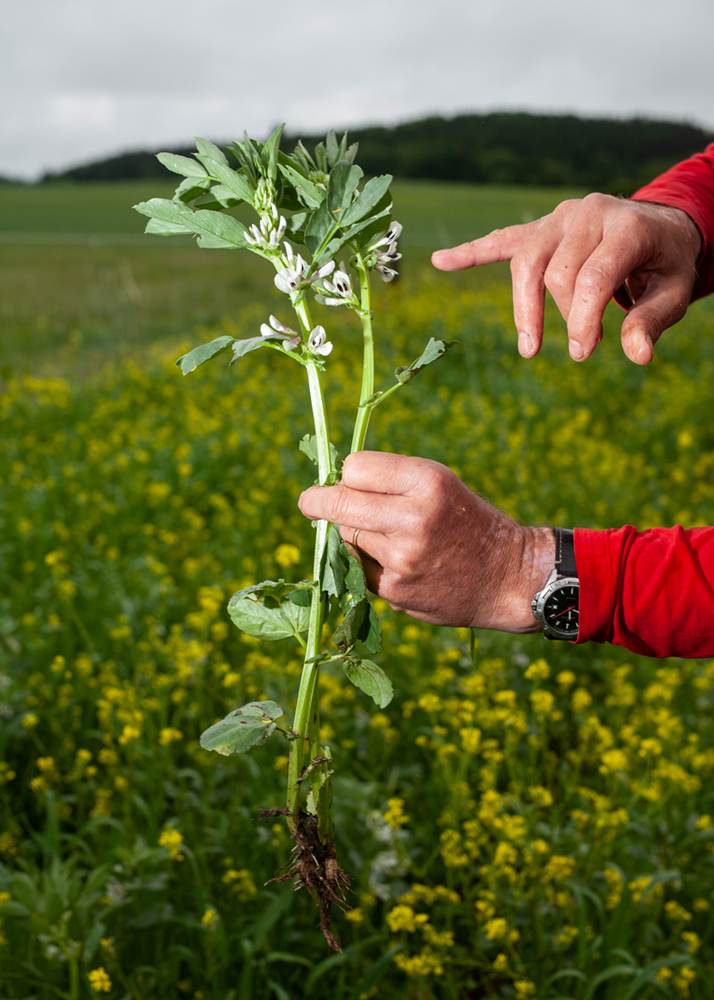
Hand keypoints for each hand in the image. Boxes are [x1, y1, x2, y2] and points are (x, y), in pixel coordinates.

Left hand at [298, 451, 554, 631]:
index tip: (344, 480)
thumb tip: (330, 486)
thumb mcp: (440, 485)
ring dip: (354, 535)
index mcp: (427, 481)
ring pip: (346, 537)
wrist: (507, 578)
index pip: (354, 467)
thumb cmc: (467, 523)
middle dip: (316, 501)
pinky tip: (397, 564)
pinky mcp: (394, 590)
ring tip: (389, 539)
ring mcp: (401, 558)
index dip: (348, 474)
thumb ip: (390, 481)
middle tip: (308, 502)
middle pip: (338, 502)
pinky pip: (358, 568)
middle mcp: (413, 518)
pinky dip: (367, 563)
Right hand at [431, 194, 701, 364]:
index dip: (583, 319)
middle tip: (583, 348)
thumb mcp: (675, 290)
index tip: (583, 353)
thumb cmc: (666, 263)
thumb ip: (654, 320)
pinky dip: (472, 251)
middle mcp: (589, 213)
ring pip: (526, 262)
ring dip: (525, 307)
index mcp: (626, 226)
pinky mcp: (542, 225)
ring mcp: (561, 217)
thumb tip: (637, 354)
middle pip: (556, 273)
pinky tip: (441, 261)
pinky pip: (502, 240)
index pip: (592, 277)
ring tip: (530, 343)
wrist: (660, 226)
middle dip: (564, 316)